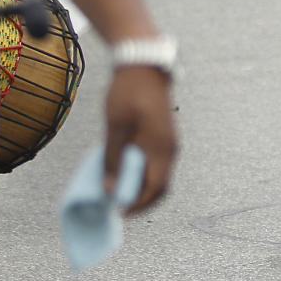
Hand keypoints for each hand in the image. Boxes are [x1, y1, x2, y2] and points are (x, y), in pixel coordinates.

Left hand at [104, 65, 176, 215]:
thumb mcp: (115, 128)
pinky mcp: (164, 136)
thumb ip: (113, 160)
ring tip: (120, 191)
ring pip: (161, 175)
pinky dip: (145, 174)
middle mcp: (171, 148)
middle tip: (120, 207)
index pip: (155, 188)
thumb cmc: (128, 95)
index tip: (119, 213)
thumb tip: (109, 190)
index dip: (138, 205)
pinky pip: (159, 163)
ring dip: (143, 187)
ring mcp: (170, 142)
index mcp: (160, 148)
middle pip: (162, 185)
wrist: (144, 67)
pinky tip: (126, 172)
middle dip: (143, 201)